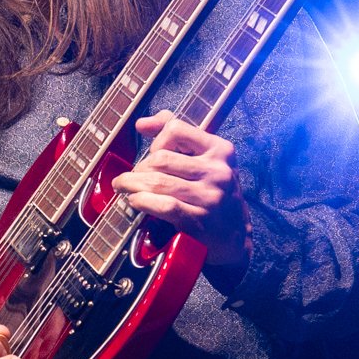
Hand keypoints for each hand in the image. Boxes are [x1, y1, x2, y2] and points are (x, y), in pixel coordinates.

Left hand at [114, 111, 252, 269]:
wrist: (235, 234)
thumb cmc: (213, 191)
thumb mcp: (205, 159)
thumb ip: (178, 136)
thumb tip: (142, 123)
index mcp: (220, 150)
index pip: (176, 130)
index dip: (156, 140)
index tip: (151, 152)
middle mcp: (217, 170)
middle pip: (161, 158)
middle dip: (139, 168)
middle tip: (132, 176)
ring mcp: (209, 195)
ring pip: (157, 182)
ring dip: (132, 184)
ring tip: (123, 187)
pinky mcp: (199, 218)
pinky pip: (162, 205)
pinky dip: (142, 201)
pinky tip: (135, 201)